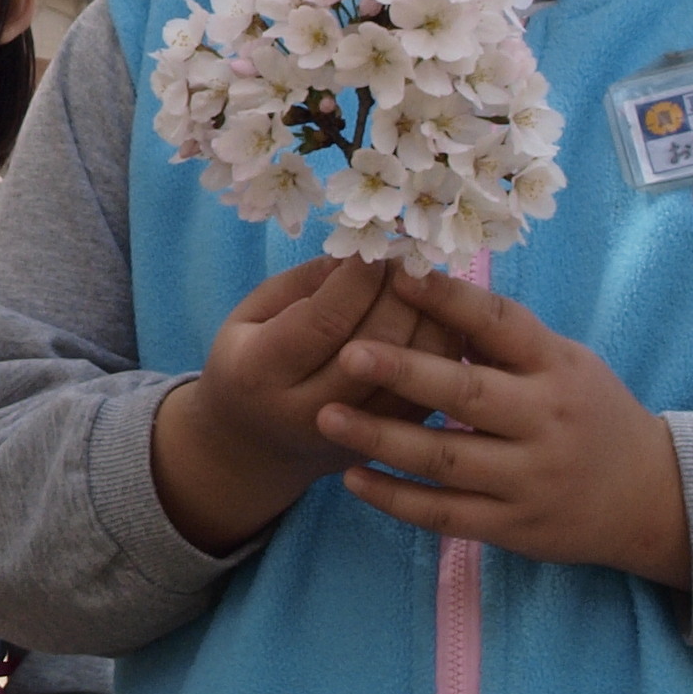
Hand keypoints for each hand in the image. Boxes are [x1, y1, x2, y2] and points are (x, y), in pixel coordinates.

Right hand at [147, 255, 443, 554]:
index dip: (360, 276)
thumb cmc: (251, 363)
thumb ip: (303, 283)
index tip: (374, 245)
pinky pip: (432, 387)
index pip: (325, 320)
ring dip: (428, 315)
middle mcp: (307, 411)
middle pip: (379, 342)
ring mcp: (353, 434)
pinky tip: (431, 317)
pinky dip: (442, 344)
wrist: (258, 448)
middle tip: (402, 258)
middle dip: (399, 289)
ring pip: (414, 366)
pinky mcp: (389, 441)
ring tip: (418, 285)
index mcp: (260, 374)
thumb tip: (366, 254)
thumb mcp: (251, 315)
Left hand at [314, 270, 691, 586]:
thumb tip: (427, 289)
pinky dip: (395, 499)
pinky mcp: (513, 526)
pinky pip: (444, 514)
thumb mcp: (565, 364)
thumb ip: (504, 340)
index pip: (501, 324)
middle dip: (405, 372)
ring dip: (382, 439)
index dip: (450, 299)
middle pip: (467, 394)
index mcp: (557, 368)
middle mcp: (546, 421)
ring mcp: (529, 478)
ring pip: (445, 459)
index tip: (397, 274)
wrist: (648, 498)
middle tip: (348, 352)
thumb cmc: (590, 414)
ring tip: (326, 417)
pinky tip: (352, 478)